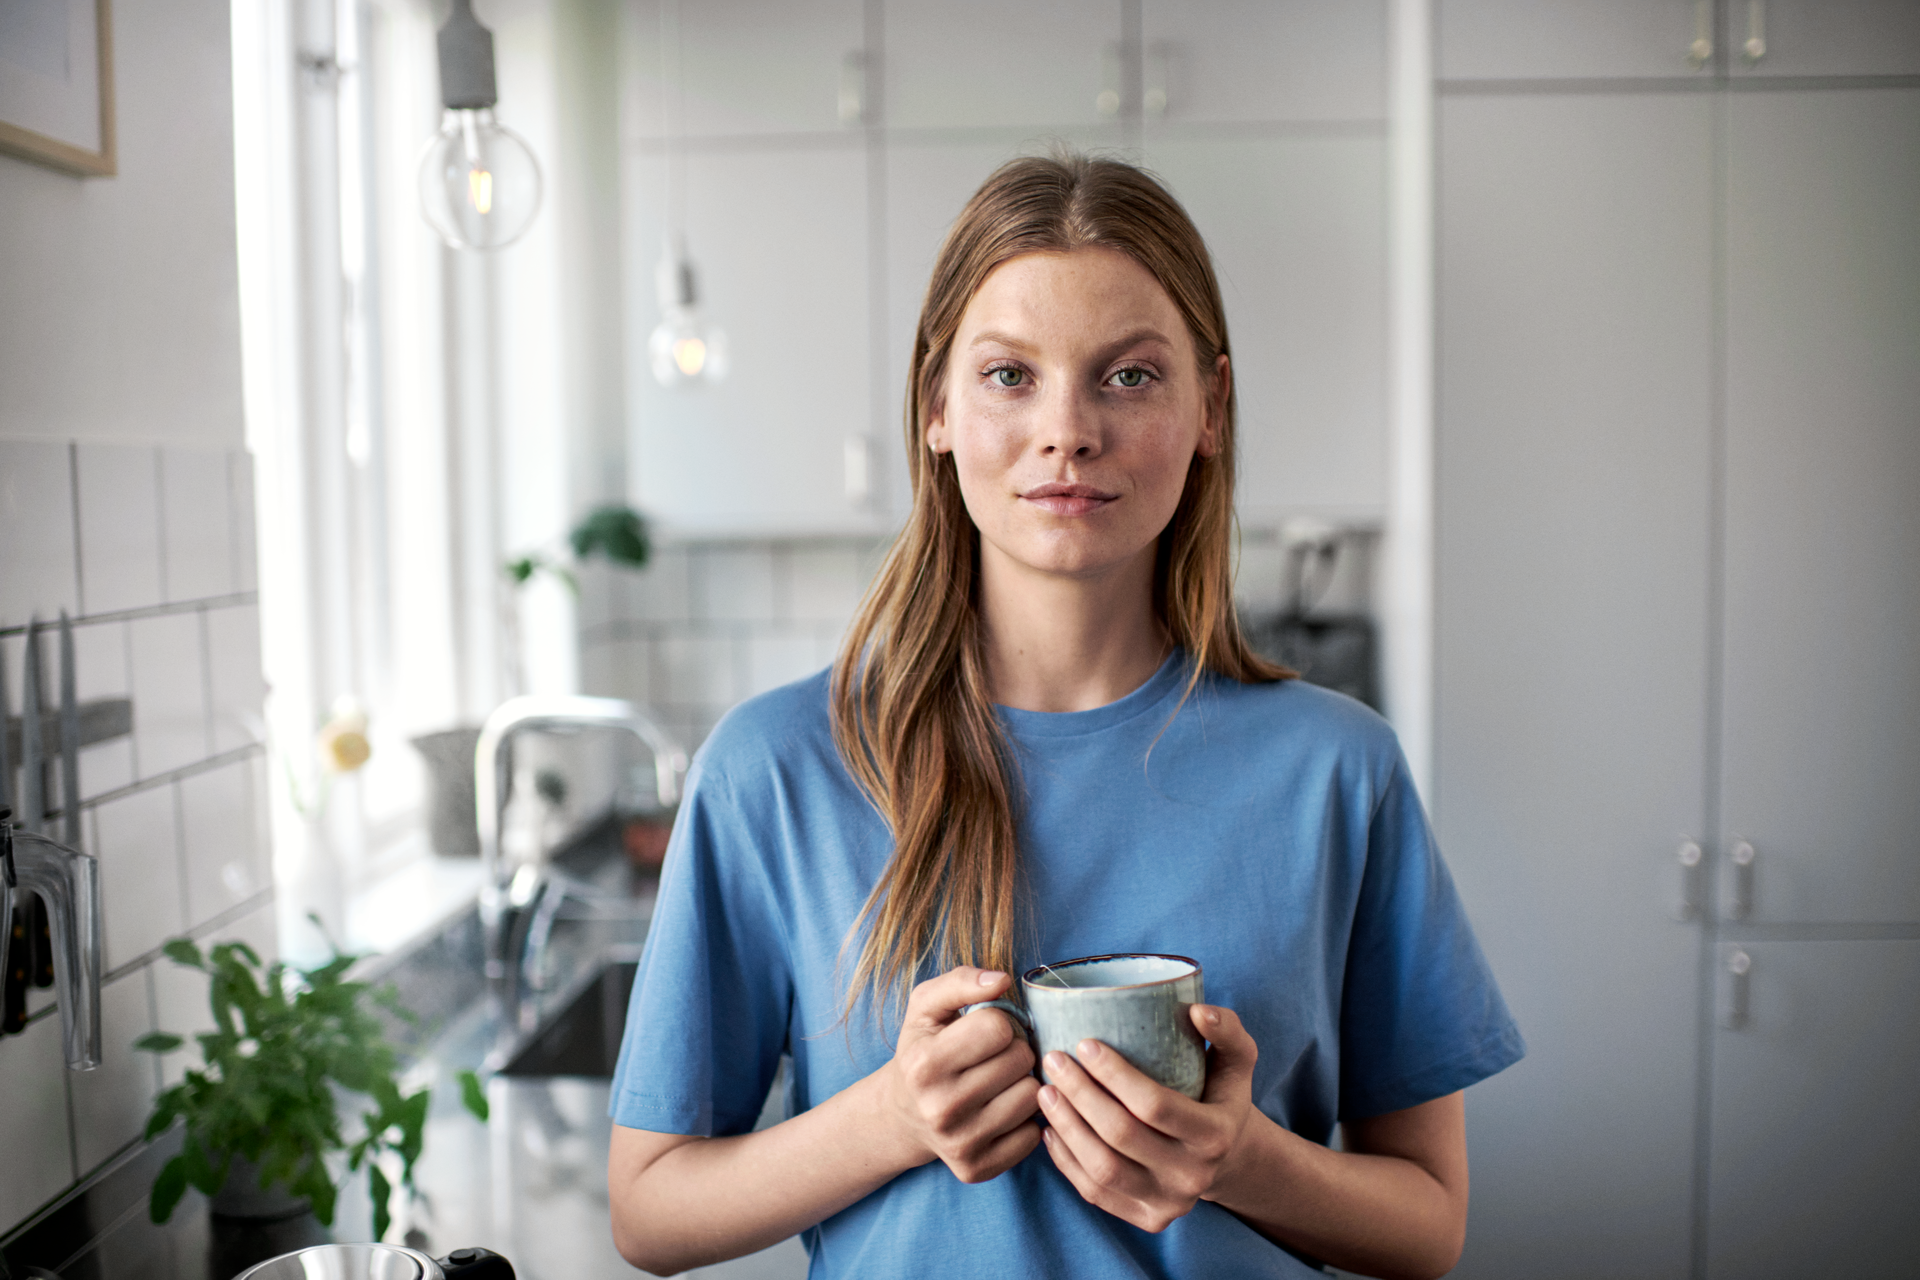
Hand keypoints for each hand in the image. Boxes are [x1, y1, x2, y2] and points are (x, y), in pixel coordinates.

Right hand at [875, 967, 1042, 1182]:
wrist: (903, 1114)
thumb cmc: (922, 1050)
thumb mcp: (926, 1007)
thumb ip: (961, 980)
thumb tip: (1002, 980)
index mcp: (924, 1063)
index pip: (998, 1027)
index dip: (1000, 1022)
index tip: (986, 1031)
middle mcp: (939, 1108)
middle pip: (1020, 1060)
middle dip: (1015, 1050)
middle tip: (996, 1057)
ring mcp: (959, 1143)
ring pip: (1033, 1096)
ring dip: (1024, 1083)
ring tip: (1001, 1082)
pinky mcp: (976, 1169)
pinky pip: (1034, 1134)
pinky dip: (1025, 1119)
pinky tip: (1003, 1111)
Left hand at [1037, 1004, 1258, 1231]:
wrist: (1225, 1158)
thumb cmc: (1219, 1095)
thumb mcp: (1237, 1060)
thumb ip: (1227, 1030)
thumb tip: (1199, 1011)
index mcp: (1216, 1136)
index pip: (1154, 1105)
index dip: (1114, 1074)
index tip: (1084, 1043)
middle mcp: (1193, 1176)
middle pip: (1121, 1135)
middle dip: (1080, 1094)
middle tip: (1053, 1060)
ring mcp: (1168, 1204)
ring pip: (1102, 1169)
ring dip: (1066, 1126)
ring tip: (1045, 1090)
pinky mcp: (1145, 1220)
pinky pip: (1094, 1192)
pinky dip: (1065, 1159)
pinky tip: (1050, 1127)